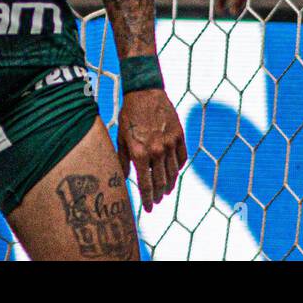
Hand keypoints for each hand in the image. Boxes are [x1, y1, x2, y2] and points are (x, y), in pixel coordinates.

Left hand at [117, 88, 186, 211]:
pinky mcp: (179, 135)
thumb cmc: (129, 115)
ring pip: (173, 173)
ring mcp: (170, 143)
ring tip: (166, 191)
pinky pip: (182, 158)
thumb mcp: (121, 137)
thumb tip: (123, 177)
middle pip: (160, 182)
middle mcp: (156, 151)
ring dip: (169, 185)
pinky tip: (175, 172)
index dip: (147, 199)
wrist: (145, 92)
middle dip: (158, 195)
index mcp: (140, 153)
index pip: (145, 185)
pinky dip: (178, 167)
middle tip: (156, 202)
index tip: (148, 209)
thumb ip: (123, 160)